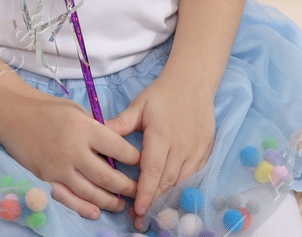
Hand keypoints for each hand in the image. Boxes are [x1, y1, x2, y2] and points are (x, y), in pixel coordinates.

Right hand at [0, 86, 140, 221]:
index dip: (133, 158)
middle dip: (126, 186)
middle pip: (106, 176)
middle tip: (138, 191)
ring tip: (122, 204)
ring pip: (89, 192)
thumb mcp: (78, 110)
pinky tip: (96, 212)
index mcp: (85, 129)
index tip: (142, 163)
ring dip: (108, 201)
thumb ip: (96, 129)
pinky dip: (82, 208)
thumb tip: (114, 148)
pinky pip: (66, 198)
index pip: (117, 149)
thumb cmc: (48, 108)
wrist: (14, 114)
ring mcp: (58, 168)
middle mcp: (73, 151)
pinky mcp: (45, 179)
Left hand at [105, 71, 217, 229]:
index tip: (137, 210)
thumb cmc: (162, 94)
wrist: (194, 82)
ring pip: (181, 181)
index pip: (152, 170)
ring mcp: (195, 149)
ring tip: (154, 213)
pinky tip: (171, 197)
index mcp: (161, 135)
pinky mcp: (205, 151)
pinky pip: (193, 175)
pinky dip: (182, 188)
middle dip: (153, 203)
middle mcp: (181, 146)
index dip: (145, 192)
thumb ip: (120, 124)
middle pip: (166, 181)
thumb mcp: (139, 105)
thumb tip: (97, 133)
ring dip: (167, 198)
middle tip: (141, 220)